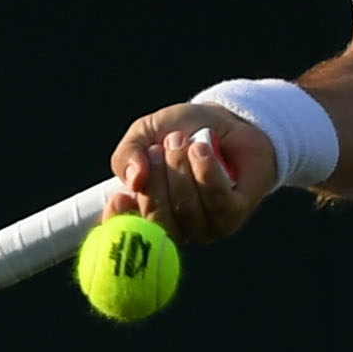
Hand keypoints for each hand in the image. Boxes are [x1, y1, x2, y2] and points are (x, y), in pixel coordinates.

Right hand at [106, 102, 267, 246]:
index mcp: (146, 212)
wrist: (225, 120)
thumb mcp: (145, 133)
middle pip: (159, 221)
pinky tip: (203, 150)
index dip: (120, 220)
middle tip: (162, 146)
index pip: (126, 231)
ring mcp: (204, 227)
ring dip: (183, 170)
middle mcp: (175, 227)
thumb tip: (134, 179)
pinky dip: (207, 173)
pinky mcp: (233, 216)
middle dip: (158, 179)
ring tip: (186, 140)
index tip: (120, 197)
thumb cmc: (181, 131)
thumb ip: (129, 154)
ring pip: (188, 209)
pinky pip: (218, 204)